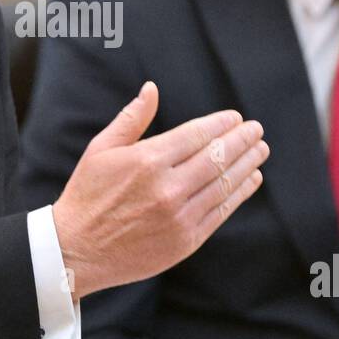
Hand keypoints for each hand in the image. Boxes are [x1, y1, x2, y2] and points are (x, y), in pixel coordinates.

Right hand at [52, 81, 267, 299]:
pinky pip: (221, 212)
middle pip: (217, 157)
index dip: (221, 123)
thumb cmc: (88, 194)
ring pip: (224, 184)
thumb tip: (152, 89)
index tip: (235, 117)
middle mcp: (167, 188)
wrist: (78, 250)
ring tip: (260, 150)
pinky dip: (240, 193)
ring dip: (247, 164)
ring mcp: (179, 216)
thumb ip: (131, 119)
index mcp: (147, 160)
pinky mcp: (186, 241)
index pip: (197, 135)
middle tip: (256, 129)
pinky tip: (250, 180)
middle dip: (241, 140)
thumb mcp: (101, 150)